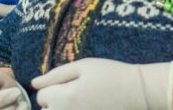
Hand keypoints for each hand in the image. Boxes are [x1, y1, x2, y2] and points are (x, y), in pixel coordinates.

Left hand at [32, 58, 172, 109]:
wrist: (139, 92)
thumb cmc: (110, 74)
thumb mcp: (82, 66)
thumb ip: (55, 75)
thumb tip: (34, 84)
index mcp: (64, 98)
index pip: (41, 98)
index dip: (50, 89)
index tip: (66, 84)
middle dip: (55, 103)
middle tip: (74, 94)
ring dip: (63, 109)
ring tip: (80, 100)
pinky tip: (87, 105)